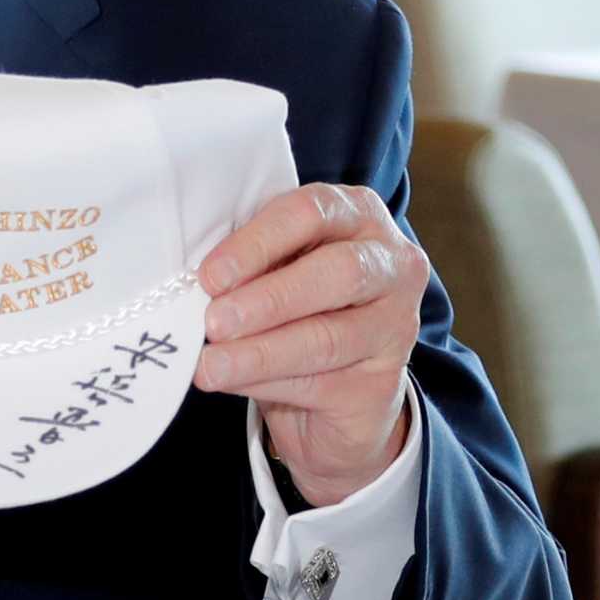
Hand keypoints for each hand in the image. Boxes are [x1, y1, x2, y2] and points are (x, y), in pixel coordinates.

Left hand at [197, 183, 427, 504]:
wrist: (336, 387)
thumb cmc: (298, 306)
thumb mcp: (277, 268)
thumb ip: (253, 264)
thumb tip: (202, 283)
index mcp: (361, 216)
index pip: (313, 212)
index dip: (258, 242)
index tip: (210, 275)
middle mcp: (393, 265)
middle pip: (339, 272)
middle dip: (270, 298)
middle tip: (215, 321)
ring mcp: (396, 327)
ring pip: (328, 338)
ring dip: (260, 352)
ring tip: (211, 365)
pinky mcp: (382, 385)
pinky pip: (321, 384)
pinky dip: (267, 383)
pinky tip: (231, 383)